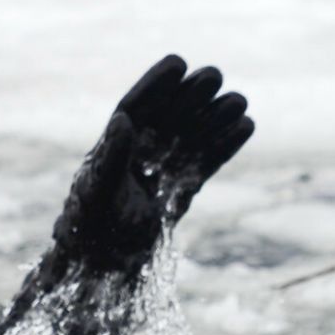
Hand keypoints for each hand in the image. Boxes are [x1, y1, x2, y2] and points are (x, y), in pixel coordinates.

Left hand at [52, 55, 253, 269]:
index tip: (179, 63)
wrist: (99, 272)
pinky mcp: (178, 193)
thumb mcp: (97, 191)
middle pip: (169, 117)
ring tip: (239, 100)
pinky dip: (224, 147)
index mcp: (112, 147)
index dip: (156, 84)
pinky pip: (204, 163)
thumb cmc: (88, 231)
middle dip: (191, 96)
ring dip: (214, 118)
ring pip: (191, 138)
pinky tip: (245, 127)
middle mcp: (137, 155)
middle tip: (215, 76)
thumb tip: (123, 119)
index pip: (137, 107)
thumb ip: (110, 155)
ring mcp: (160, 173)